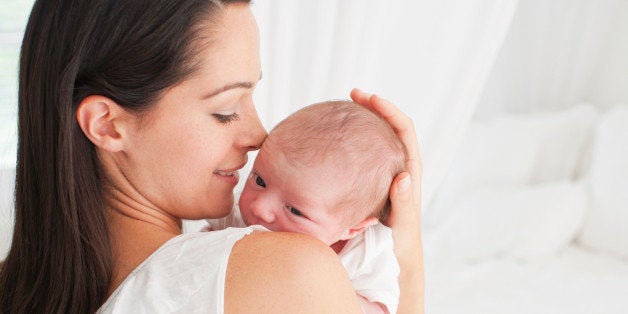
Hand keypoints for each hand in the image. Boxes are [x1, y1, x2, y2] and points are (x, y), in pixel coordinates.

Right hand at [350, 88, 423, 313]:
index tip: (368, 98)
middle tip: (353, 95)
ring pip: (374, 138)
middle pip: (388, 126)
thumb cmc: (400, 243)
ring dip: (360, 121)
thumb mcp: (403, 224)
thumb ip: (404, 203)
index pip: (403, 129)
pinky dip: (348, 142)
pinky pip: (360, 156)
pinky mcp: (369, 181)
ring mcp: (382, 173)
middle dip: (373, 107)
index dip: (388, 109)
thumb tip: (403, 177)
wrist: (393, 259)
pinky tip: (330, 140)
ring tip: (341, 110)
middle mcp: (397, 166)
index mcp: (408, 170)